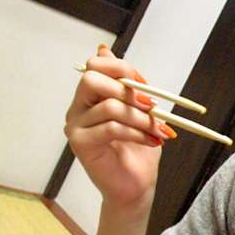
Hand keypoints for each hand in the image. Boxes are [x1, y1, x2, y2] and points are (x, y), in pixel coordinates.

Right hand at [64, 46, 173, 211]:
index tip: (145, 83)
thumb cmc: (138, 149)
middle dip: (125, 89)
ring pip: (109, 106)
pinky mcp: (80, 144)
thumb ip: (124, 83)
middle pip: (91, 80)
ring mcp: (75, 126)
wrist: (136, 185)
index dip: (121, 68)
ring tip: (159, 129)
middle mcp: (77, 108)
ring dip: (141, 117)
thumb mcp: (138, 110)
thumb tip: (105, 49)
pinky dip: (137, 133)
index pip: (94, 65)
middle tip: (150, 104)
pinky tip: (153, 141)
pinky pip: (111, 128)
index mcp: (90, 96)